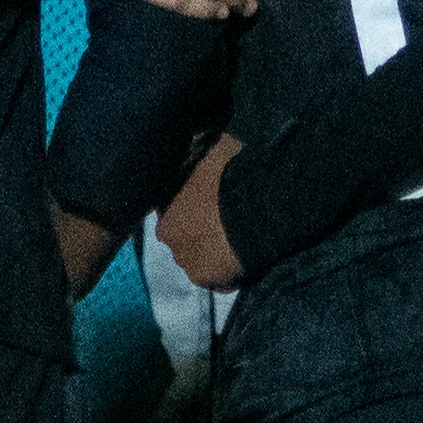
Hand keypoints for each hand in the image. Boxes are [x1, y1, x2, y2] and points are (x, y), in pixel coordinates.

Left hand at [154, 134, 247, 293]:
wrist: (257, 207)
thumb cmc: (232, 172)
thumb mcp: (213, 147)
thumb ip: (200, 149)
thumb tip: (197, 141)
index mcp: (164, 208)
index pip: (170, 210)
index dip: (189, 205)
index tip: (207, 201)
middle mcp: (169, 239)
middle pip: (183, 238)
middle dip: (198, 232)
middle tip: (224, 221)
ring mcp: (189, 264)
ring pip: (199, 260)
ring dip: (212, 253)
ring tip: (237, 242)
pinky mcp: (212, 282)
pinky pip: (219, 279)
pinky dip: (228, 273)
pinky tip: (245, 259)